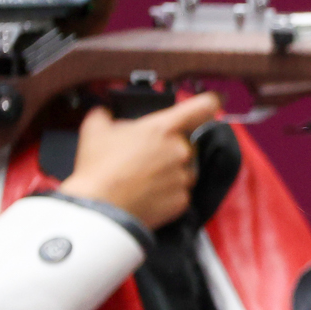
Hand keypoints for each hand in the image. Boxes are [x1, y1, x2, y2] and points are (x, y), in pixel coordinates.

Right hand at [58, 91, 222, 229]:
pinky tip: (148, 192)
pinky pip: (180, 191)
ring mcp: (184, 176)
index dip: (210, 101)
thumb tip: (105, 113)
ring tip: (144, 176)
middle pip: (186, 142)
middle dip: (169, 146)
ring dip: (171, 169)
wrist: (101, 208)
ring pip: (185, 168)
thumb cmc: (99, 168)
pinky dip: (168, 191)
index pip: (201, 107)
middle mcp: (181, 150)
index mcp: (164, 128)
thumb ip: (105, 115)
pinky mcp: (183, 200)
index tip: (215, 100)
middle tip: (145, 156)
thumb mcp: (95, 130)